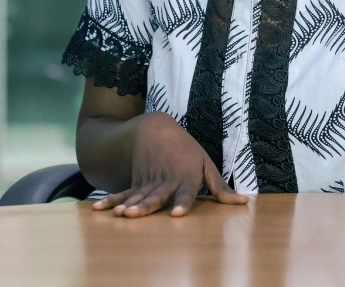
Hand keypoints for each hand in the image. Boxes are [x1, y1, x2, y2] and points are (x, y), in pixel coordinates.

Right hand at [91, 112, 247, 217]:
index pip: (185, 192)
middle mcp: (166, 181)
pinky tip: (100, 209)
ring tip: (120, 215)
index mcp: (186, 177)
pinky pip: (123, 194)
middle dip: (146, 207)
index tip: (177, 214)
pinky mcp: (136, 182)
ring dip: (128, 205)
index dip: (181, 203)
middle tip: (135, 215)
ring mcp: (148, 181)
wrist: (155, 129)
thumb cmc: (187, 151)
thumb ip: (221, 187)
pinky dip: (112, 201)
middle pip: (156, 196)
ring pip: (138, 195)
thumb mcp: (206, 165)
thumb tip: (245, 202)